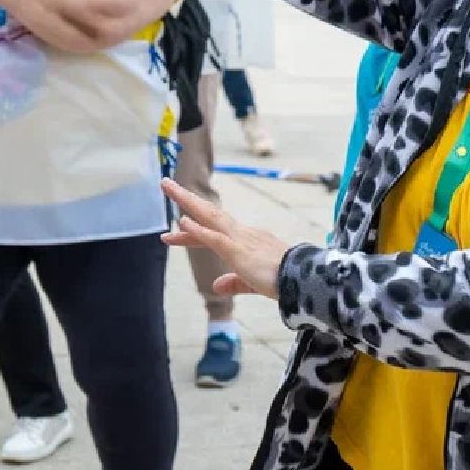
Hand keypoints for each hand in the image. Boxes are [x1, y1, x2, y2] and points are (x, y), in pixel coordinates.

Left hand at [161, 180, 291, 299]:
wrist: (304, 282)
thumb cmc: (284, 281)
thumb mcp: (253, 283)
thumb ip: (234, 282)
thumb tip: (216, 285)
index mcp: (246, 241)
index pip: (213, 232)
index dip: (191, 231)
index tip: (171, 231)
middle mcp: (241, 234)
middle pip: (209, 213)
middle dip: (186, 199)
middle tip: (166, 184)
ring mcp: (240, 239)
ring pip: (209, 216)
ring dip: (187, 202)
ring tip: (168, 187)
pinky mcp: (240, 250)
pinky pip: (215, 238)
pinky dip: (198, 230)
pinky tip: (182, 222)